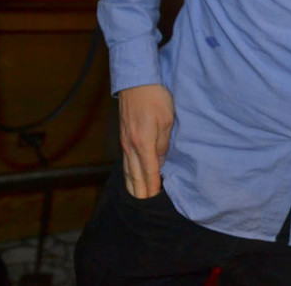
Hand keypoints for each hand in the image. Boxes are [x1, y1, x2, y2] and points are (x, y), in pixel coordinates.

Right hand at [119, 83, 173, 198]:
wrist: (136, 82)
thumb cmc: (156, 99)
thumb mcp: (167, 120)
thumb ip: (163, 143)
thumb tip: (160, 162)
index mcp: (143, 143)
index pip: (149, 172)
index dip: (152, 187)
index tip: (155, 199)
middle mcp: (131, 146)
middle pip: (135, 175)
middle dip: (141, 192)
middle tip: (146, 208)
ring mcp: (125, 142)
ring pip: (128, 170)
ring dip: (133, 185)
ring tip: (138, 199)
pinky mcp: (124, 137)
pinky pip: (126, 161)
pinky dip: (128, 174)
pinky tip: (131, 178)